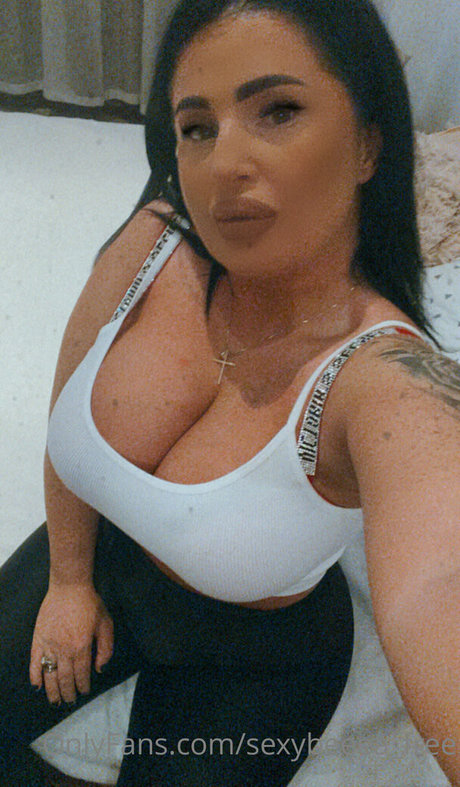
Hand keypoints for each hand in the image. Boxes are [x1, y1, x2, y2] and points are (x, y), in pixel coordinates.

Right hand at [29, 583, 113, 704]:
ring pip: (50, 675)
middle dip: (68, 693)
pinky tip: (37, 686)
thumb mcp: (106, 624)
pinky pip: (34, 663)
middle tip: (70, 701)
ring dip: (52, 691)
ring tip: (56, 701)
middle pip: (65, 679)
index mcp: (82, 647)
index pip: (82, 674)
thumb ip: (105, 648)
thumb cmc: (89, 603)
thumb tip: (99, 669)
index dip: (83, 686)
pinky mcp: (38, 640)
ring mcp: (49, 645)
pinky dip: (35, 677)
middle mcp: (65, 650)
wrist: (69, 587)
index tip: (84, 691)